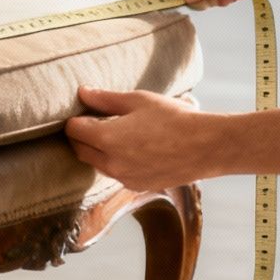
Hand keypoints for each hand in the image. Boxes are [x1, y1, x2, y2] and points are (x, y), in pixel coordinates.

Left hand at [64, 87, 219, 190]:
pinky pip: (116, 173)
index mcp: (107, 138)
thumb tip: (82, 93)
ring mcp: (124, 178)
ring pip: (97, 164)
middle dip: (81, 136)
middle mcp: (111, 162)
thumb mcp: (138, 101)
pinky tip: (132, 149)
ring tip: (114, 133)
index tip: (84, 111)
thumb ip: (105, 99)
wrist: (206, 147)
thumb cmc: (174, 118)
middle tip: (93, 121)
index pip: (74, 130)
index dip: (76, 119)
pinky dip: (115, 162)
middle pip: (80, 150)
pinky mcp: (137, 186)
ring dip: (97, 150)